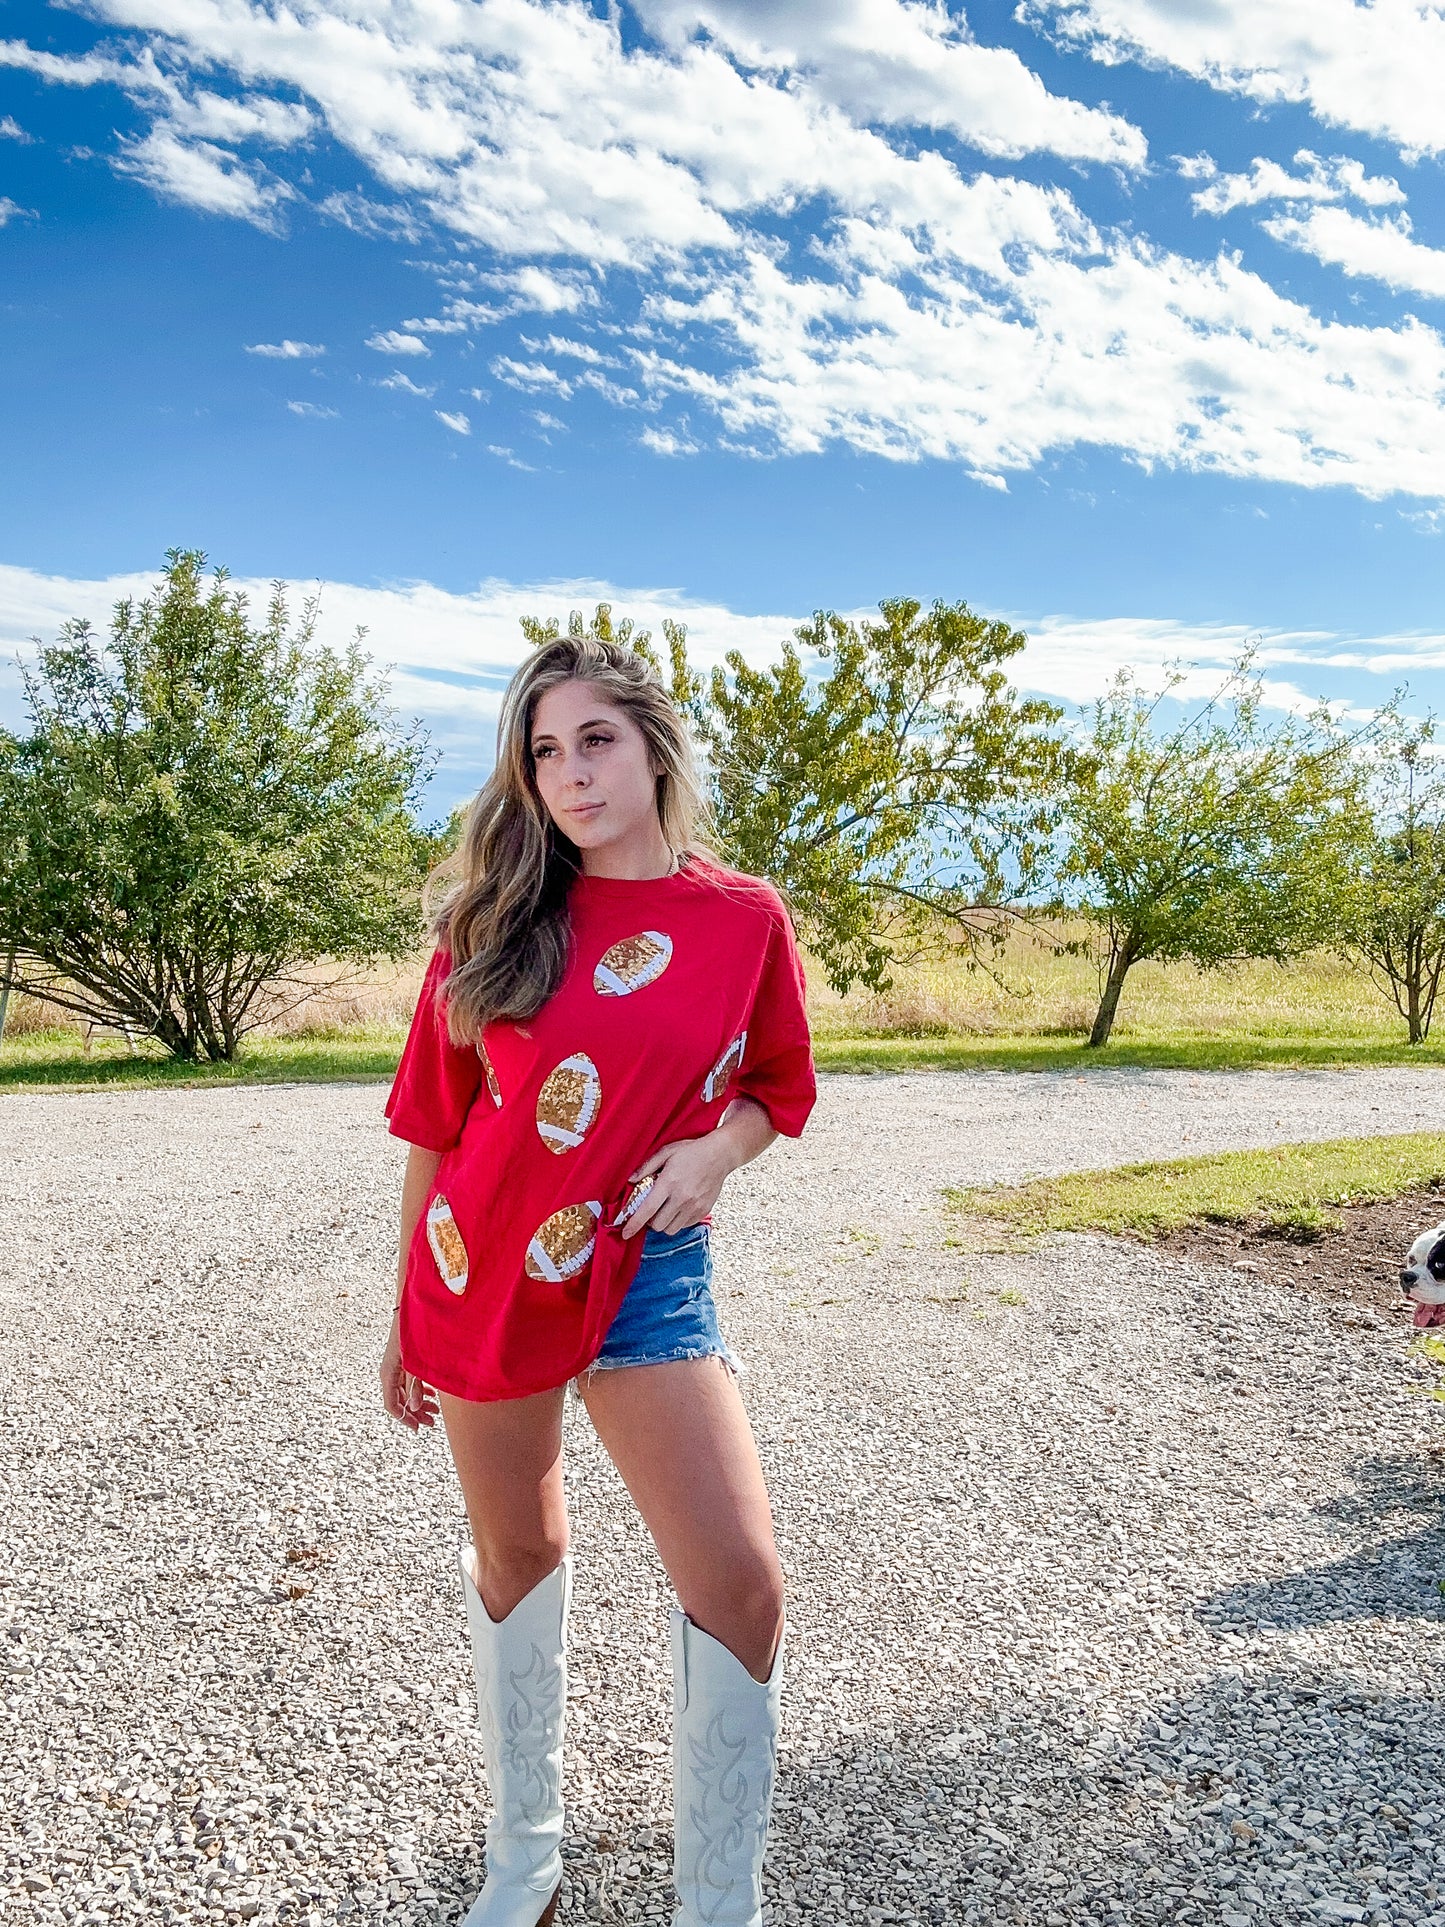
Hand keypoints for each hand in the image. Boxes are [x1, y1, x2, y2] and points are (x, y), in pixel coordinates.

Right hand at [380, 1313, 437, 1430]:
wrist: (414, 1306)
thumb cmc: (414, 1331)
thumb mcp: (416, 1361)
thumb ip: (415, 1385)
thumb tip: (415, 1409)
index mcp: (388, 1373)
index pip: (391, 1404)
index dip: (404, 1419)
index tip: (418, 1428)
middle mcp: (390, 1371)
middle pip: (399, 1400)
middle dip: (415, 1413)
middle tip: (432, 1422)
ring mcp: (397, 1365)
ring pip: (405, 1391)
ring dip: (419, 1402)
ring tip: (435, 1411)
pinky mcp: (404, 1360)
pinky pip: (408, 1381)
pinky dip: (420, 1390)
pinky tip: (432, 1395)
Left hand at [620, 1133, 733, 1238]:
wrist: (720, 1155)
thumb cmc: (691, 1151)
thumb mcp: (666, 1152)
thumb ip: (646, 1167)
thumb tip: (631, 1180)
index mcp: (669, 1182)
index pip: (647, 1210)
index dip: (634, 1224)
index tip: (625, 1233)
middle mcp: (682, 1198)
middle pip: (657, 1225)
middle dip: (649, 1222)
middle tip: (650, 1211)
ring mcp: (694, 1206)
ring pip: (671, 1229)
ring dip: (663, 1223)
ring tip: (664, 1210)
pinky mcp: (703, 1211)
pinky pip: (684, 1226)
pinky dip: (677, 1222)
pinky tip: (678, 1208)